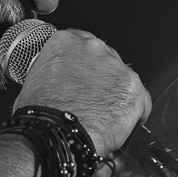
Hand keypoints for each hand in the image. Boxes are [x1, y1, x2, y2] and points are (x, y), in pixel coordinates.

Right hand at [13, 29, 150, 156]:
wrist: (56, 134)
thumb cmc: (42, 113)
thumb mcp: (36, 80)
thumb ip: (55, 71)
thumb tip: (61, 80)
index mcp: (65, 42)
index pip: (83, 44)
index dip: (85, 66)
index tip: (85, 77)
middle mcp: (93, 48)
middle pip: (106, 60)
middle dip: (102, 79)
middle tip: (92, 100)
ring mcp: (116, 67)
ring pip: (123, 81)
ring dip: (116, 96)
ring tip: (102, 116)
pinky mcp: (133, 88)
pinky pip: (141, 102)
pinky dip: (133, 114)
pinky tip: (119, 125)